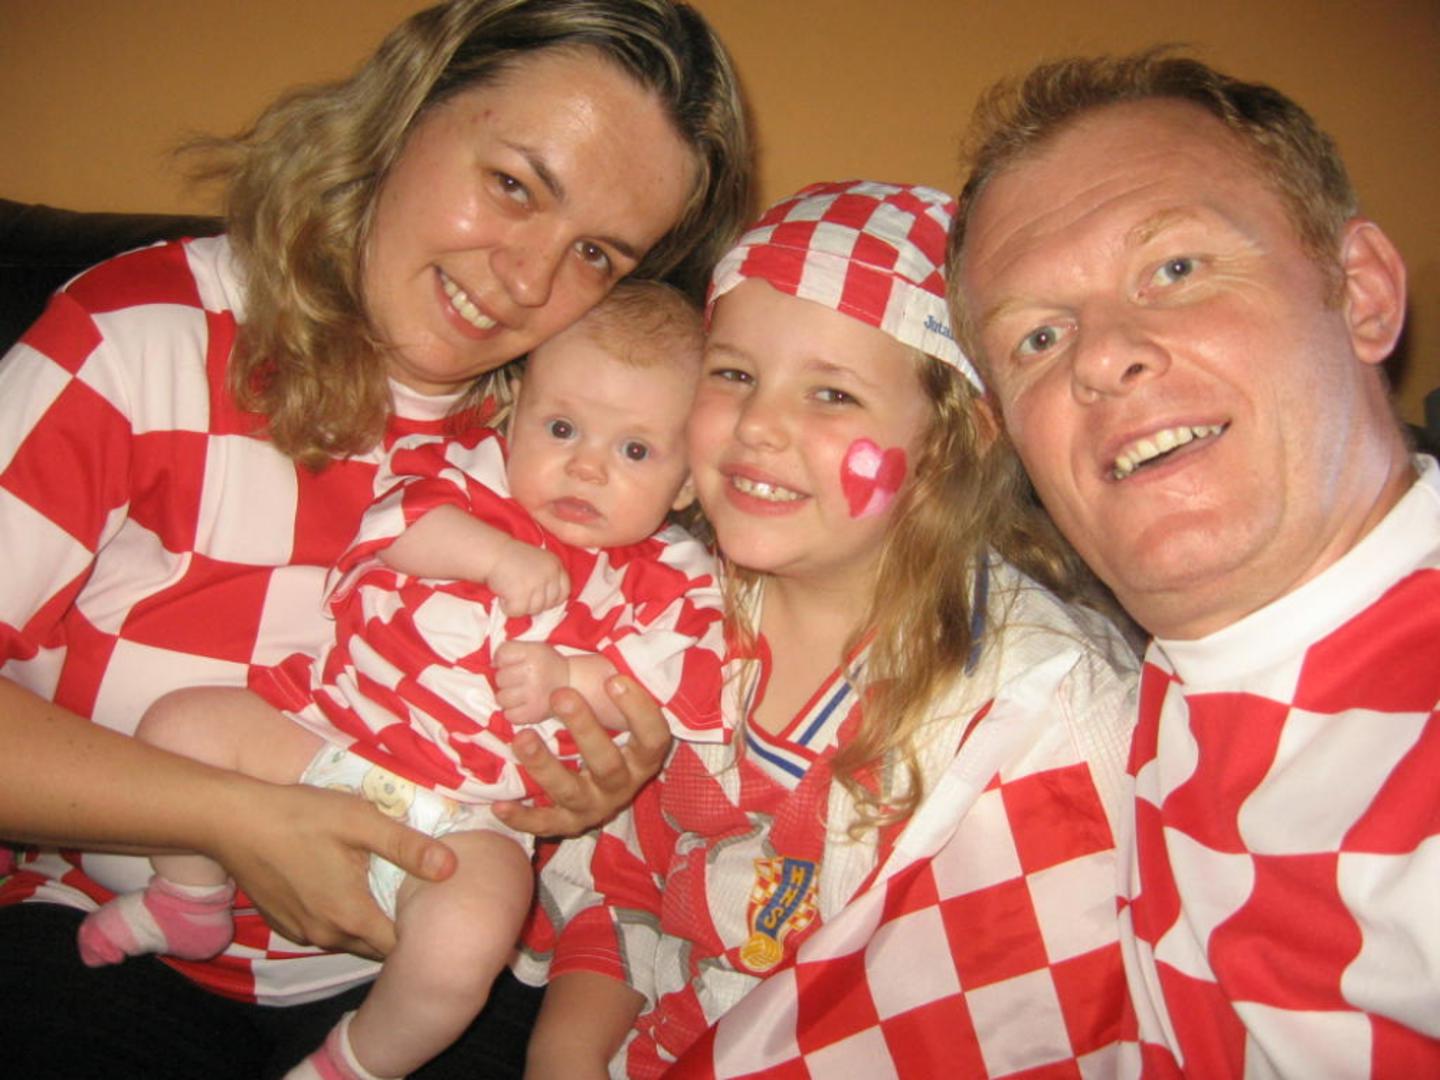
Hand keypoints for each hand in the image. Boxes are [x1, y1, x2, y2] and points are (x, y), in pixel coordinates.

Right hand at [210, 779, 455, 959]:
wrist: (232, 821)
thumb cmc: (299, 817)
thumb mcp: (361, 822)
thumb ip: (407, 847)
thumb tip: (451, 868)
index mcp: (350, 916)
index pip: (399, 945)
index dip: (419, 927)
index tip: (431, 903)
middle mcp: (326, 936)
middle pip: (375, 946)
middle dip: (397, 928)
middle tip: (412, 895)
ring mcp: (300, 933)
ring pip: (349, 939)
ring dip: (367, 922)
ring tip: (383, 890)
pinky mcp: (282, 925)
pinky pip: (323, 931)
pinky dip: (339, 918)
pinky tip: (343, 887)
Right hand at [491, 541, 568, 616]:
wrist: (492, 553)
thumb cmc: (511, 558)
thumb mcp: (538, 563)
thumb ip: (548, 579)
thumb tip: (551, 605)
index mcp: (556, 565)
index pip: (564, 592)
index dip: (552, 599)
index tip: (539, 598)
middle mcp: (550, 574)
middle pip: (549, 604)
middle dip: (534, 604)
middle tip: (519, 593)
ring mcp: (537, 584)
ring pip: (534, 610)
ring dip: (520, 605)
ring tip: (510, 590)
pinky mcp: (522, 594)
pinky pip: (518, 612)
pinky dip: (508, 608)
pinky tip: (503, 595)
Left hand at [493, 677, 670, 837]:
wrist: (600, 797)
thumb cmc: (609, 744)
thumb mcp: (620, 723)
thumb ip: (615, 694)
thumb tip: (611, 652)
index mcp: (641, 759)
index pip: (653, 737)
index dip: (638, 710)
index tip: (614, 679)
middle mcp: (621, 786)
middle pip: (607, 764)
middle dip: (584, 729)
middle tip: (561, 694)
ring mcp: (593, 807)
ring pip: (570, 791)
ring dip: (544, 765)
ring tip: (521, 737)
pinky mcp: (566, 824)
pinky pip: (543, 824)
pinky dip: (522, 817)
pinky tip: (499, 805)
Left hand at [494, 641, 568, 724]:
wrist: (572, 683)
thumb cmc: (546, 665)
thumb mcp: (533, 648)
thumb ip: (510, 650)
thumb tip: (491, 665)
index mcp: (534, 652)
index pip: (501, 654)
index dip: (503, 660)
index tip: (514, 663)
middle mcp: (534, 672)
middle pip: (499, 678)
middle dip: (506, 680)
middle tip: (520, 681)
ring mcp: (534, 694)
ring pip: (501, 698)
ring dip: (507, 698)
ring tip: (520, 694)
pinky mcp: (534, 713)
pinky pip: (509, 715)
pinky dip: (513, 713)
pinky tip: (522, 706)